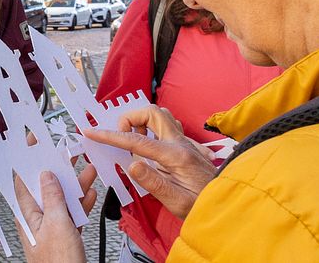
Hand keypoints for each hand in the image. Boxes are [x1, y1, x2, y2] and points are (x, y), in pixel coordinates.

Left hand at [24, 133, 98, 225]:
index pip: (25, 180)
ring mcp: (52, 228)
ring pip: (64, 199)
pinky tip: (90, 193)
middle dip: (59, 168)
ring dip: (76, 185)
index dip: (29, 158)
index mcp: (29, 215)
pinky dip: (82, 202)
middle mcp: (38, 220)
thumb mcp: (56, 225)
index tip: (34, 140)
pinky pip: (74, 213)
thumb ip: (52, 198)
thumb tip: (47, 176)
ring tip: (88, 170)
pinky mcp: (65, 235)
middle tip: (68, 151)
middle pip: (47, 186)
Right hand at [83, 105, 215, 218]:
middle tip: (121, 136)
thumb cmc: (202, 206)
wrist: (225, 206)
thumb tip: (131, 164)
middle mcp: (181, 143)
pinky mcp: (188, 146)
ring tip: (134, 142)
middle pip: (152, 112)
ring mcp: (186, 142)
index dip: (110, 136)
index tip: (92, 132)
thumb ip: (153, 182)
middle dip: (131, 117)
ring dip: (143, 122)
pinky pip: (169, 126)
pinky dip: (154, 129)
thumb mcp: (176, 202)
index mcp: (175, 156)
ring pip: (162, 115)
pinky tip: (150, 148)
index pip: (136, 140)